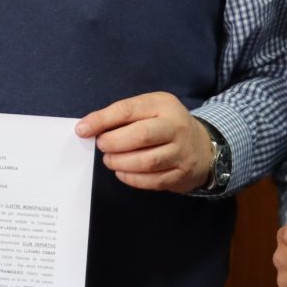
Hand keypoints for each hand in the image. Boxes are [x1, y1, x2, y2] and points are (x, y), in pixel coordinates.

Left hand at [77, 92, 216, 191]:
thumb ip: (122, 116)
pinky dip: (132, 179)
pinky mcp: (181, 174)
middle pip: (140, 136)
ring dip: (121, 163)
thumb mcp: (149, 109)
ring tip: (110, 161)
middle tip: (102, 146)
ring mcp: (181, 152)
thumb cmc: (166, 125)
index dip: (102, 120)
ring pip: (147, 161)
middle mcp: (176, 127)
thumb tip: (89, 127)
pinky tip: (122, 173)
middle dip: (114, 143)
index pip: (128, 110)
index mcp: (163, 105)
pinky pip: (152, 180)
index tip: (83, 130)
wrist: (203, 147)